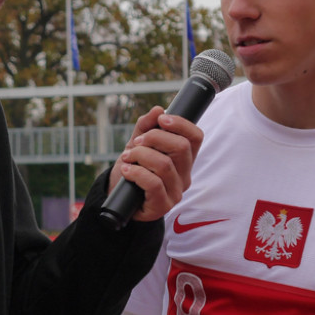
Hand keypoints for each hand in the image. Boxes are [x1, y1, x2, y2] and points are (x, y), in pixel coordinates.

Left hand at [107, 106, 202, 222]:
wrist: (119, 197)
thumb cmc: (133, 169)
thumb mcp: (137, 144)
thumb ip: (146, 127)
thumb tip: (157, 109)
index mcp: (184, 158)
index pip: (195, 137)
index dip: (181, 124)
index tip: (161, 119)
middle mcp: (184, 174)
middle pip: (181, 147)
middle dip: (155, 137)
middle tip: (137, 142)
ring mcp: (175, 191)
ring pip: (165, 164)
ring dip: (141, 155)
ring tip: (128, 157)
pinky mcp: (162, 205)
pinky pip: (154, 184)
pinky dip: (136, 173)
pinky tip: (127, 170)